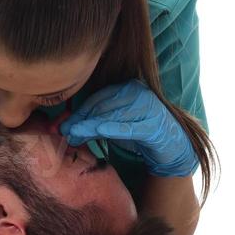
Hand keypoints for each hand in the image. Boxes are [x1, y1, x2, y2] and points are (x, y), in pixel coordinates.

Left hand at [58, 80, 197, 176]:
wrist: (171, 147)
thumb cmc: (138, 131)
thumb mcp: (114, 124)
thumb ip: (94, 121)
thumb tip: (66, 127)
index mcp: (128, 87)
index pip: (98, 98)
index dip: (79, 111)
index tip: (63, 123)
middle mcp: (139, 93)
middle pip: (103, 107)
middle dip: (82, 120)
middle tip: (65, 131)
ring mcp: (149, 108)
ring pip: (112, 117)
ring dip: (91, 127)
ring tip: (74, 135)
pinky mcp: (154, 126)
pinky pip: (129, 127)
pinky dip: (113, 129)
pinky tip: (98, 131)